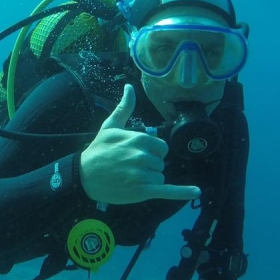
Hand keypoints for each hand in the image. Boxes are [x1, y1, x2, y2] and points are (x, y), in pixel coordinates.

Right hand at [80, 84, 201, 205]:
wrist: (83, 175)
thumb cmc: (98, 150)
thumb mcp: (110, 126)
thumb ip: (124, 108)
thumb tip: (130, 87)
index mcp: (139, 139)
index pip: (162, 148)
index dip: (152, 153)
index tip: (136, 155)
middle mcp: (142, 156)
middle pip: (161, 163)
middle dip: (149, 166)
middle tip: (129, 167)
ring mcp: (142, 174)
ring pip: (160, 177)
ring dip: (149, 180)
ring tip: (129, 178)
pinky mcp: (142, 191)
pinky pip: (166, 190)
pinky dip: (182, 192)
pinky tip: (195, 192)